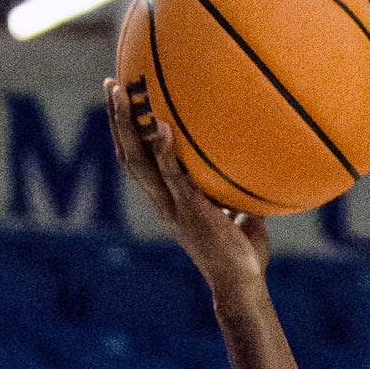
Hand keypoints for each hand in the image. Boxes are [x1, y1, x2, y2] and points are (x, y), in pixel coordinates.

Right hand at [103, 81, 270, 304]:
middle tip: (110, 83)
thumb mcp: (241, 216)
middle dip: (116, 118)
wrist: (241, 285)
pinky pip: (172, 177)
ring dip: (126, 124)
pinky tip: (161, 125)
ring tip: (121, 91)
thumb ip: (239, 193)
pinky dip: (164, 151)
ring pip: (138, 160)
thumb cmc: (243, 255)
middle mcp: (163, 202)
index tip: (123, 101)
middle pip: (128, 153)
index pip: (139, 161)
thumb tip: (259, 168)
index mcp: (169, 201)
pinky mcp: (190, 211)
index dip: (127, 133)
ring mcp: (173, 206)